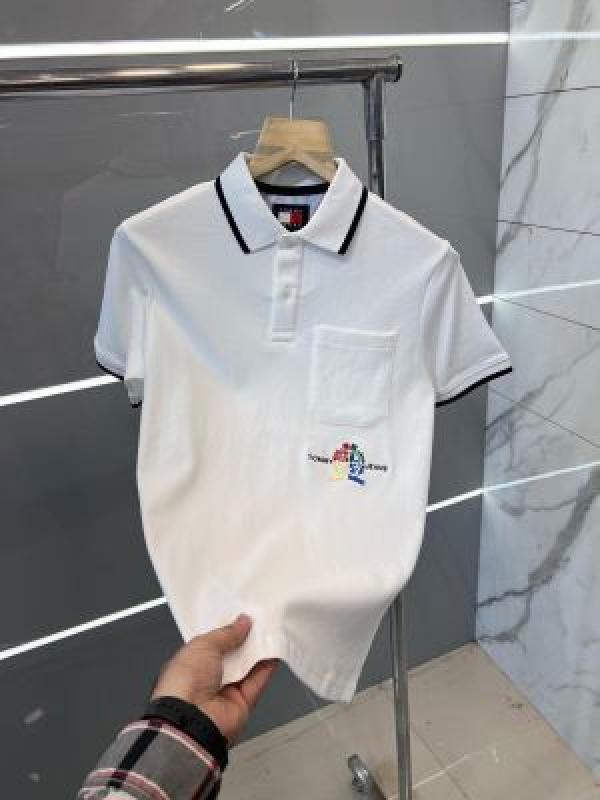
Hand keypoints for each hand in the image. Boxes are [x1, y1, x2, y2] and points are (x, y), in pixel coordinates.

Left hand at [150, 613, 278, 746]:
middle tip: (258, 621)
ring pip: (247, 667)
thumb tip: (242, 622)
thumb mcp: (203, 645)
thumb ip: (226, 633)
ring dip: (257, 651)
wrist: (192, 721)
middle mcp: (207, 678)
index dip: (226, 630)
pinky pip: (258, 682)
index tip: (240, 617)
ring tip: (269, 630)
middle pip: (231, 655)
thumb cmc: (185, 682)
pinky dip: (267, 668)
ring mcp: (225, 691)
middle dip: (244, 639)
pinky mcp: (242, 703)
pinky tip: (274, 650)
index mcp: (190, 663)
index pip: (211, 644)